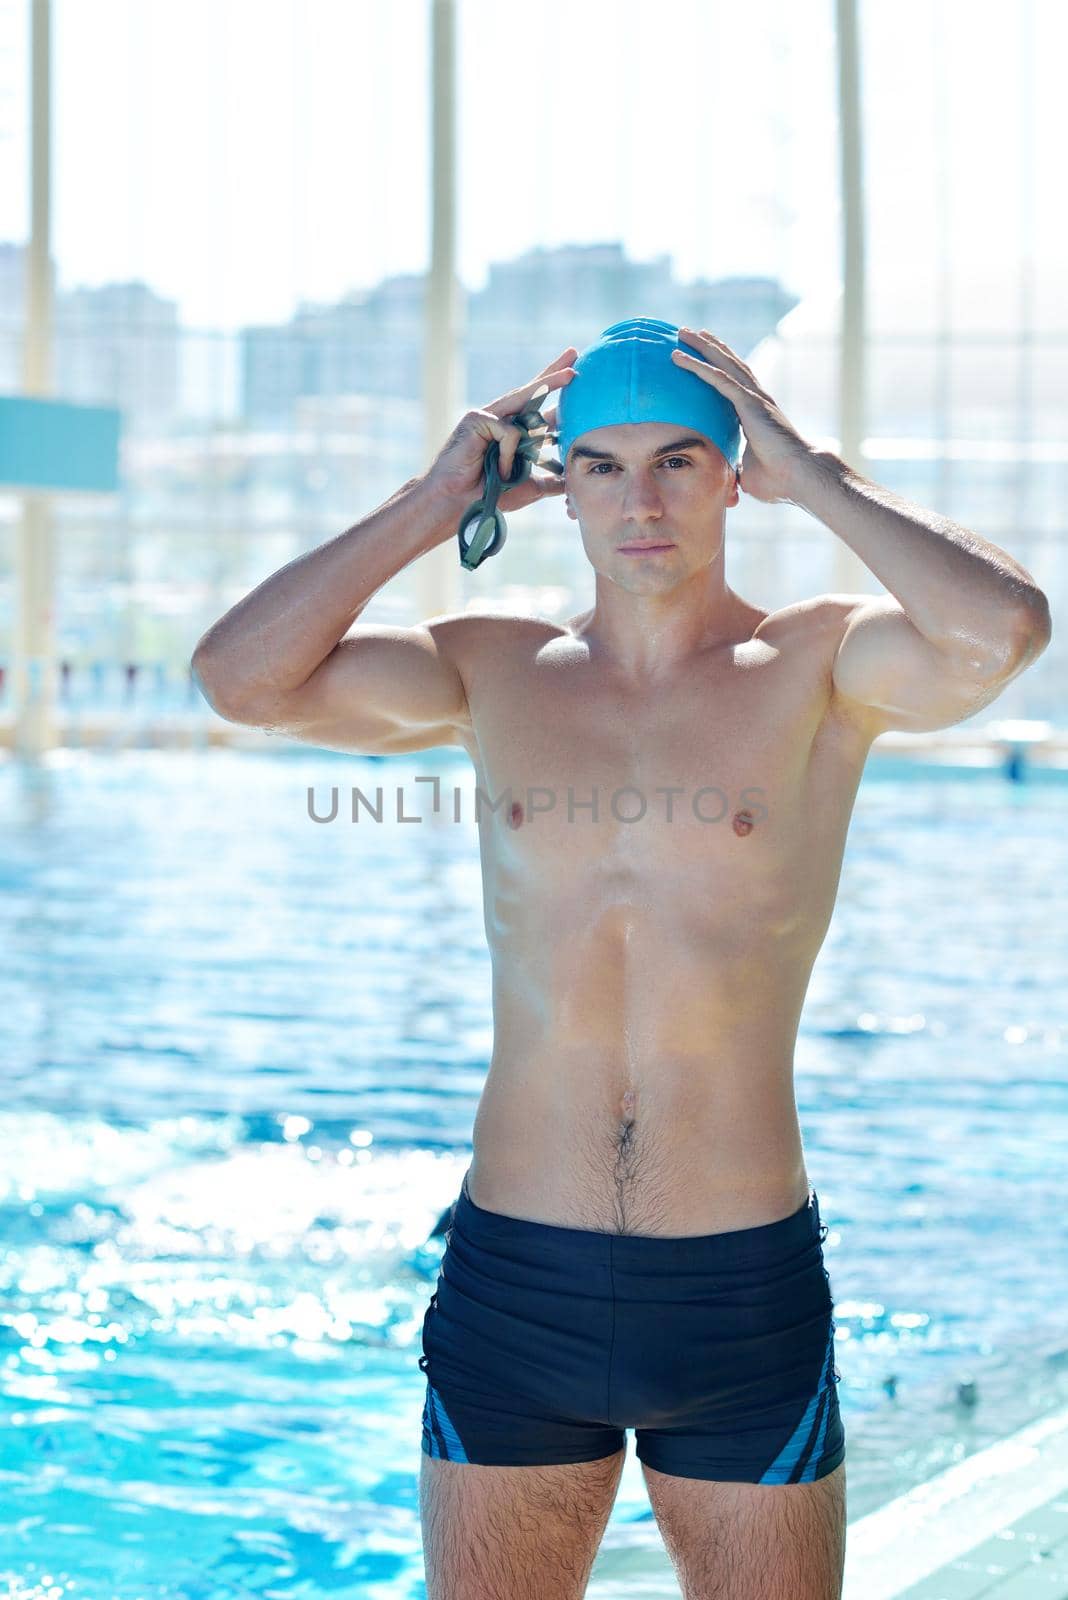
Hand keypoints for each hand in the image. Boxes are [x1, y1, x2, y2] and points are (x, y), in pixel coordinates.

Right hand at [424, 347, 577, 512]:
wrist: (458, 504)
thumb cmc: (488, 495)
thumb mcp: (529, 486)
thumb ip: (550, 480)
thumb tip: (572, 480)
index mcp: (511, 431)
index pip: (536, 406)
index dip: (552, 388)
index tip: (573, 373)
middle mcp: (500, 419)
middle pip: (531, 392)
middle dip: (553, 373)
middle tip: (574, 353)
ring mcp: (487, 417)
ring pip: (524, 398)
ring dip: (549, 383)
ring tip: (571, 373)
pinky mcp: (478, 419)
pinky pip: (509, 432)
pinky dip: (509, 454)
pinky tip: (499, 470)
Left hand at [671, 327, 816, 503]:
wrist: (799, 476)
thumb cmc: (779, 478)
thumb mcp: (748, 472)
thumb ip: (736, 469)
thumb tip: (727, 482)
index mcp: (755, 413)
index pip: (732, 384)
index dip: (716, 369)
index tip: (700, 358)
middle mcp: (755, 399)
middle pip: (728, 365)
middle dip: (708, 347)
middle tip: (688, 333)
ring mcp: (753, 398)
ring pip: (723, 364)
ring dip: (702, 348)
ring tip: (684, 333)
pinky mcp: (749, 403)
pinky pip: (719, 379)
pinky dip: (699, 367)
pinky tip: (682, 357)